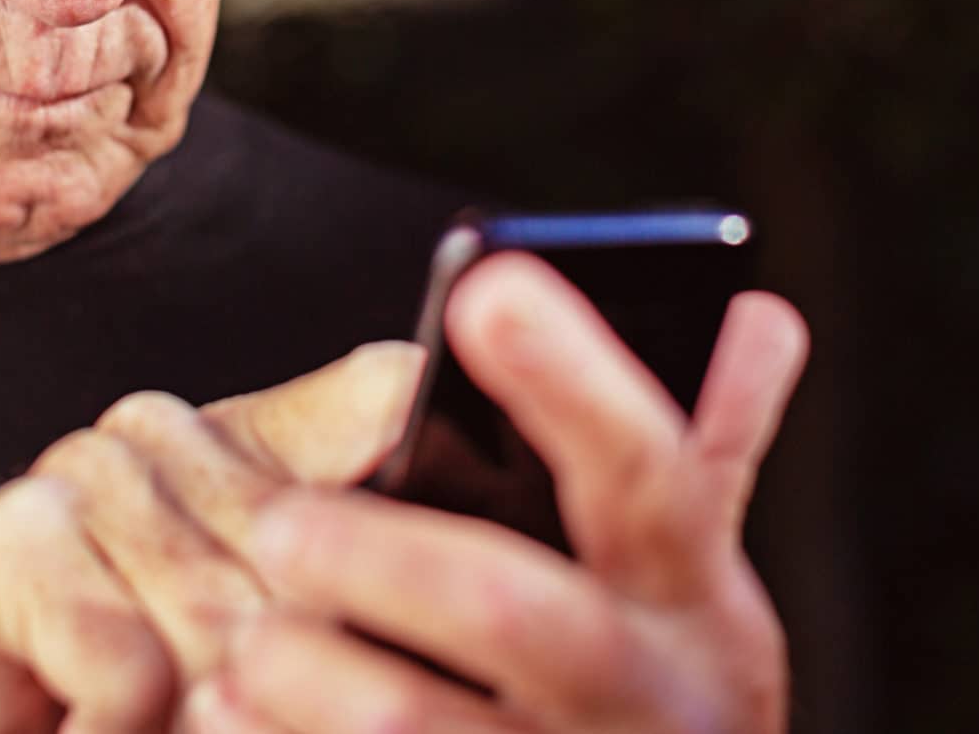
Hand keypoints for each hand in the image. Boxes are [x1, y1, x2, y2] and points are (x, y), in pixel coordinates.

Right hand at [0, 340, 426, 733]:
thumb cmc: (105, 689)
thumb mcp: (240, 631)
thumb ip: (329, 528)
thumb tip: (402, 378)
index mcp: (236, 438)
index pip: (376, 424)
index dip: (402, 531)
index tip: (472, 569)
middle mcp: (158, 431)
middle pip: (299, 577)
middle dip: (279, 690)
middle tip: (229, 713)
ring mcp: (80, 472)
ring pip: (217, 629)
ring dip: (196, 721)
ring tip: (160, 722)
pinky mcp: (7, 537)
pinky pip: (129, 664)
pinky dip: (115, 731)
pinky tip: (84, 726)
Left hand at [186, 255, 809, 733]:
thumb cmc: (655, 696)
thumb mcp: (694, 587)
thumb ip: (710, 449)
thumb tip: (756, 313)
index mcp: (697, 605)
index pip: (650, 473)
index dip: (573, 380)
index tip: (488, 288)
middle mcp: (651, 701)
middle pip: (515, 609)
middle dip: (386, 557)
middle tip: (277, 526)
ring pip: (416, 728)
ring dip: (309, 674)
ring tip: (242, 642)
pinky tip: (222, 708)